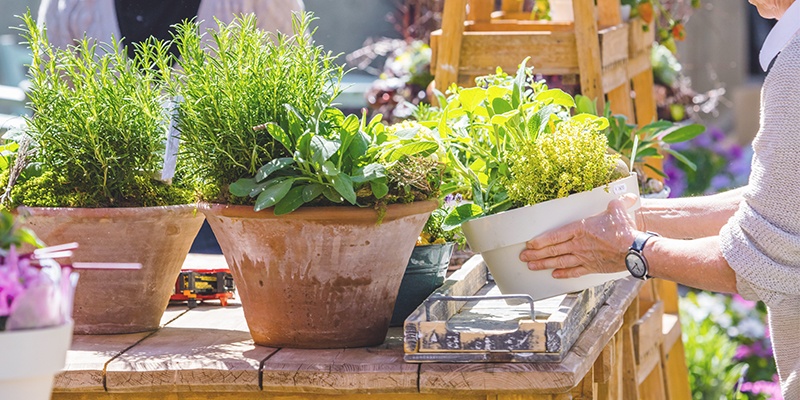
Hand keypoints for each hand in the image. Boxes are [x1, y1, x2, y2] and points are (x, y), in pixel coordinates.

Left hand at [519, 194, 639, 278]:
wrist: (635, 250)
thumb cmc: (625, 230)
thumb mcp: (617, 210)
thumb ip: (613, 204)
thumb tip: (619, 198)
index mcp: (580, 229)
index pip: (554, 236)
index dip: (540, 241)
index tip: (529, 244)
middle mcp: (578, 244)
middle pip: (552, 250)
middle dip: (536, 254)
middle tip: (524, 257)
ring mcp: (584, 257)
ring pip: (559, 262)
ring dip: (544, 264)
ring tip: (532, 266)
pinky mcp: (592, 267)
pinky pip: (574, 271)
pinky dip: (564, 273)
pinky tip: (555, 275)